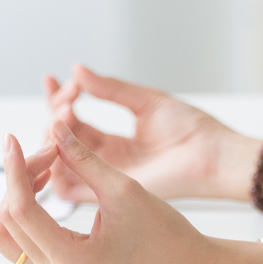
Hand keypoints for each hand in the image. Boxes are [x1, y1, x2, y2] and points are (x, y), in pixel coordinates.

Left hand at [0, 124, 262, 263]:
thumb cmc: (164, 235)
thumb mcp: (124, 189)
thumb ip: (84, 159)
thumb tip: (55, 130)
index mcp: (72, 260)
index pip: (21, 210)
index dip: (14, 169)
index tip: (13, 140)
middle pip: (6, 222)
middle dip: (18, 179)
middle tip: (48, 150)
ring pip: (6, 235)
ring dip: (17, 196)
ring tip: (45, 167)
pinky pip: (22, 242)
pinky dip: (26, 211)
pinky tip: (47, 184)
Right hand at [41, 65, 255, 201]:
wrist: (213, 155)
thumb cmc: (191, 130)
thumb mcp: (146, 101)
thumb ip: (111, 89)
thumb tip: (77, 70)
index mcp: (116, 142)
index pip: (74, 122)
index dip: (58, 99)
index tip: (50, 77)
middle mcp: (106, 161)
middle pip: (62, 139)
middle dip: (56, 113)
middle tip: (67, 97)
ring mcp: (105, 177)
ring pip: (58, 160)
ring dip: (52, 135)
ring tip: (63, 112)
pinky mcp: (108, 193)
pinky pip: (65, 188)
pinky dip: (52, 164)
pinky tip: (59, 137)